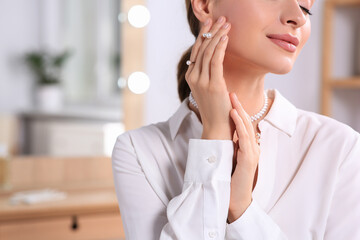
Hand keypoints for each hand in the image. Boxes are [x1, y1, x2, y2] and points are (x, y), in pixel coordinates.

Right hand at [185, 16, 232, 139]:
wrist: (217, 127)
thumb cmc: (216, 108)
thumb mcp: (209, 89)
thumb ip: (208, 74)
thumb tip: (215, 60)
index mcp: (191, 77)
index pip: (197, 52)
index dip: (204, 36)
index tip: (211, 24)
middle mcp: (193, 77)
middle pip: (201, 49)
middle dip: (211, 32)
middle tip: (221, 18)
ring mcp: (201, 81)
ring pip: (208, 53)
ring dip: (218, 36)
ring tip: (226, 24)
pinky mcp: (212, 85)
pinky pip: (216, 61)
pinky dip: (220, 48)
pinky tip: (226, 38)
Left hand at [227, 92, 259, 222]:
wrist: (234, 199)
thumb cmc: (231, 180)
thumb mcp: (230, 159)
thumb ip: (230, 147)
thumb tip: (223, 135)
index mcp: (248, 148)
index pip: (244, 126)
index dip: (238, 112)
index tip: (230, 100)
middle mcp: (252, 148)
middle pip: (247, 123)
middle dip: (239, 107)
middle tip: (232, 93)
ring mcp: (252, 153)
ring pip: (247, 128)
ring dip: (240, 112)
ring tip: (233, 99)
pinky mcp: (249, 159)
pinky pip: (245, 138)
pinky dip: (240, 125)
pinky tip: (235, 115)